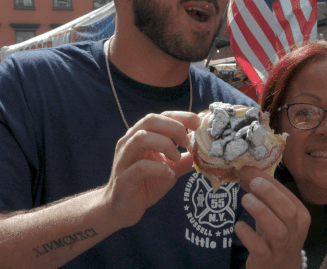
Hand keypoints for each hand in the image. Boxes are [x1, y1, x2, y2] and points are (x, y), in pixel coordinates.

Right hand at [104, 111, 198, 228]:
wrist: (121, 209)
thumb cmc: (145, 184)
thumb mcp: (169, 168)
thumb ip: (184, 158)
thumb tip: (205, 151)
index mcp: (141, 136)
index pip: (161, 116)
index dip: (181, 116)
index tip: (198, 123)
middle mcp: (130, 142)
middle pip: (150, 120)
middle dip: (174, 127)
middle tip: (188, 142)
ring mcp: (124, 159)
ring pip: (141, 138)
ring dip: (165, 144)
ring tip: (176, 157)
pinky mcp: (124, 178)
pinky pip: (141, 167)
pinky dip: (159, 168)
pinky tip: (169, 175)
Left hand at [234, 167, 310, 268]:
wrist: (281, 268)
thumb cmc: (276, 235)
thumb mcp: (274, 214)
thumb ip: (262, 194)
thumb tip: (244, 169)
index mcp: (300, 215)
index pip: (287, 195)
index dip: (268, 180)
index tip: (249, 169)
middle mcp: (295, 232)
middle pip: (288, 211)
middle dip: (270, 194)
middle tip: (252, 183)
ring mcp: (282, 248)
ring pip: (277, 230)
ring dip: (261, 212)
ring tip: (245, 199)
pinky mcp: (267, 262)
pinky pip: (261, 249)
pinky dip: (249, 236)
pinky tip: (238, 226)